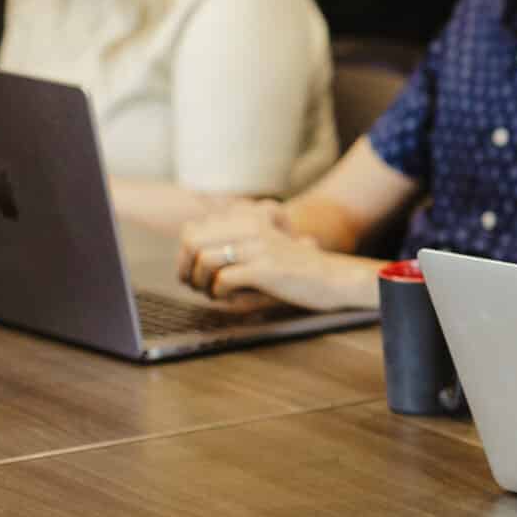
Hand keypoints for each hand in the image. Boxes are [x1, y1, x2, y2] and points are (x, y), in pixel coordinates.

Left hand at [177, 200, 291, 291]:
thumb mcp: (262, 246)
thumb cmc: (295, 268)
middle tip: (195, 285)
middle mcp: (251, 226)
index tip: (192, 273)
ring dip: (200, 282)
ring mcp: (258, 246)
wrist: (332, 278)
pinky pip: (223, 279)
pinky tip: (227, 298)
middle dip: (186, 268)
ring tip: (211, 292)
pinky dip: (218, 293)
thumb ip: (231, 242)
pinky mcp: (265, 268)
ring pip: (204, 259)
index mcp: (247, 218)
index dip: (184, 255)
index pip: (192, 229)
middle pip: (192, 241)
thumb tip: (186, 257)